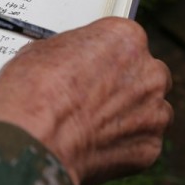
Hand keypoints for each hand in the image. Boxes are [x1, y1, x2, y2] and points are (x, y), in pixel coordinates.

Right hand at [0, 17, 172, 184]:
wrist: (31, 139)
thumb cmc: (33, 93)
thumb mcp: (42, 50)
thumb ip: (70, 51)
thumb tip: (66, 60)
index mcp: (125, 38)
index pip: (125, 41)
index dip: (106, 55)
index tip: (94, 66)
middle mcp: (148, 71)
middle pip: (146, 73)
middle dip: (126, 84)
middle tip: (96, 96)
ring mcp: (153, 111)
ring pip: (150, 109)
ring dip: (130, 114)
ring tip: (95, 123)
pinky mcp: (150, 146)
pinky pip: (142, 141)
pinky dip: (124, 143)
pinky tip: (96, 144)